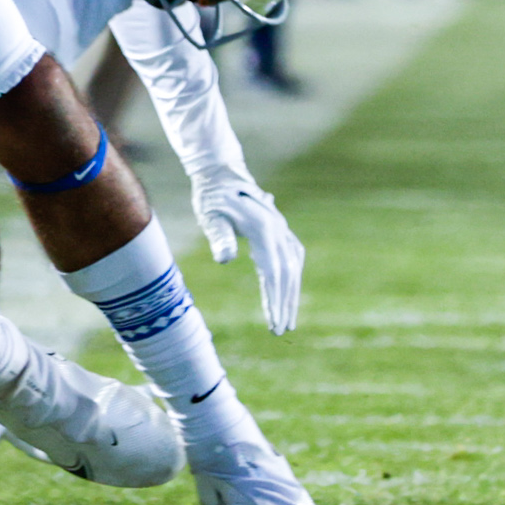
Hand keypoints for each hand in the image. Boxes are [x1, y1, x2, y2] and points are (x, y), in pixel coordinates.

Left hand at [195, 177, 303, 333]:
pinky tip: (288, 293)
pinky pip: (293, 258)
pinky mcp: (280, 229)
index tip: (273, 322)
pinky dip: (292, 278)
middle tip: (281, 330)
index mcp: (263, 228)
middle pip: (288, 272)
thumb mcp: (211, 216)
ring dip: (291, 294)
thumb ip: (220, 237)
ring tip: (286, 320)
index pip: (273, 271)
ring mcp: (281, 228)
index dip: (274, 299)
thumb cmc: (212, 198)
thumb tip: (225, 260)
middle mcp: (278, 228)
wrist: (221, 174)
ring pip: (293, 266)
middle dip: (285, 303)